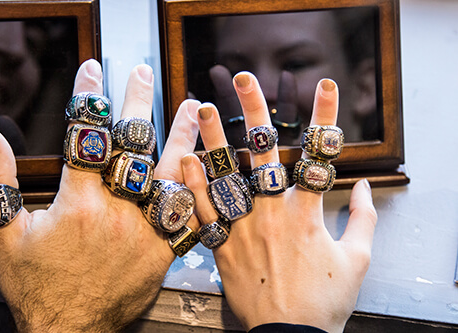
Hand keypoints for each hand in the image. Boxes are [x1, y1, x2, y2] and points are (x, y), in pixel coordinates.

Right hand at [0, 60, 200, 330]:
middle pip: (132, 147)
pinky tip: (209, 166)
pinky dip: (200, 188)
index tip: (93, 70)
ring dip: (182, 136)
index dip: (88, 100)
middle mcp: (117, 212)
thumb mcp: (5, 237)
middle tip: (143, 72)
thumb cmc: (36, 287)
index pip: (85, 137)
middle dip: (137, 104)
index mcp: (78, 204)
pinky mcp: (165, 252)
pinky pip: (190, 215)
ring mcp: (146, 232)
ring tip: (193, 108)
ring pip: (170, 173)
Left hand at [182, 72, 376, 331]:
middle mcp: (272, 214)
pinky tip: (183, 160)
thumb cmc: (324, 302)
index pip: (318, 154)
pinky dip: (192, 185)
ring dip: (213, 139)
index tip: (324, 86)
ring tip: (202, 108)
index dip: (324, 117)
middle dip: (254, 112)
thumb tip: (364, 189)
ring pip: (225, 176)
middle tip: (242, 80)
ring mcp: (243, 229)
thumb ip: (362, 220)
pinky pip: (203, 212)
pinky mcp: (222, 248)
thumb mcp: (356, 261)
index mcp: (307, 215)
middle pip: (263, 154)